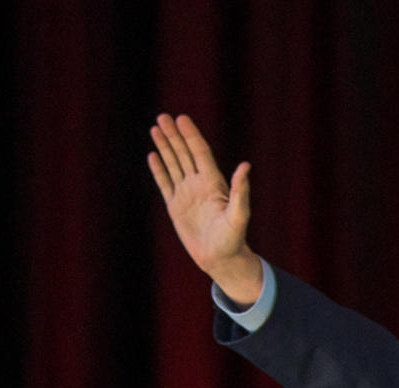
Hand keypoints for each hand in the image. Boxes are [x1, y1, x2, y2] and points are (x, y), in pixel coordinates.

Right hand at [147, 113, 263, 304]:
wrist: (220, 259)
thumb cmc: (233, 239)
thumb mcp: (239, 215)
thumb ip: (240, 191)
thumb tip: (245, 166)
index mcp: (213, 183)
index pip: (200, 152)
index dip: (191, 136)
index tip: (181, 119)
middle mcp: (199, 185)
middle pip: (184, 154)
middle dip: (174, 135)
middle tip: (163, 117)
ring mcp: (186, 194)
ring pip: (173, 164)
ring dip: (165, 147)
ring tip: (156, 128)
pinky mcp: (175, 207)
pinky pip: (165, 183)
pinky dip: (159, 170)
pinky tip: (153, 155)